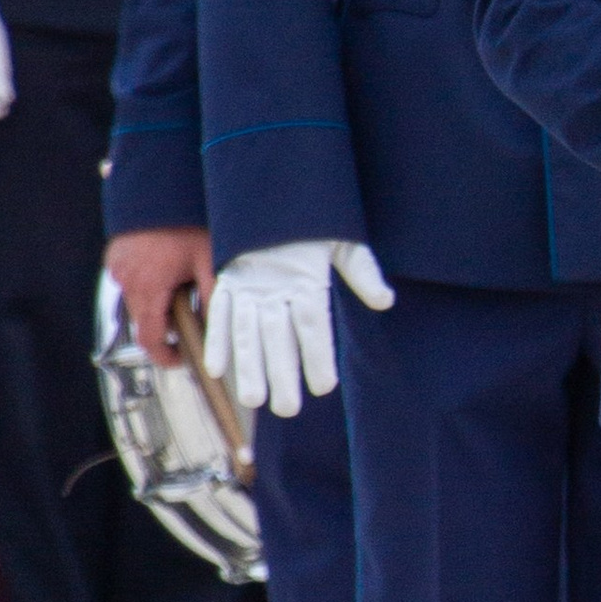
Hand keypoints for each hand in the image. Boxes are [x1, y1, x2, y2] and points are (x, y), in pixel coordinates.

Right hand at [104, 226, 214, 359]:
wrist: (163, 186)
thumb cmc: (186, 219)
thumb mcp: (208, 261)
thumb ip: (213, 300)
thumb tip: (218, 330)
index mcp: (147, 286)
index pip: (150, 339)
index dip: (166, 355)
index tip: (181, 359)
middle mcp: (126, 279)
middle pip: (144, 322)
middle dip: (166, 327)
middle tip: (191, 316)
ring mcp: (117, 267)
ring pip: (136, 302)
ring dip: (156, 305)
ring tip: (182, 286)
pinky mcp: (115, 256)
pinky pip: (130, 282)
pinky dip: (147, 286)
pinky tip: (167, 272)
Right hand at [203, 238, 393, 417]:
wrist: (274, 191)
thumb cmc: (315, 225)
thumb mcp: (345, 241)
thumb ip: (363, 272)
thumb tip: (385, 301)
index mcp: (307, 279)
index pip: (312, 324)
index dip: (317, 355)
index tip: (324, 387)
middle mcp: (276, 286)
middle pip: (278, 336)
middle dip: (281, 373)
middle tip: (287, 410)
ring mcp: (249, 285)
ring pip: (246, 331)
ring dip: (247, 366)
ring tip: (251, 400)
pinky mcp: (229, 281)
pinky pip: (219, 313)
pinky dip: (216, 340)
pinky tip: (215, 370)